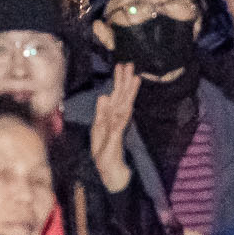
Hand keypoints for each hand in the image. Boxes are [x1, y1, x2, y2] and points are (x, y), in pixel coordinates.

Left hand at [90, 63, 138, 191]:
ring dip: (129, 93)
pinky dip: (123, 115)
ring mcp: (117, 128)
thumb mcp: (98, 128)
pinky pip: (120, 124)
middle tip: (130, 64)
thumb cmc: (104, 149)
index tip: (121, 65)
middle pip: (122, 96)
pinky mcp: (116, 139)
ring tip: (135, 78)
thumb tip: (103, 95)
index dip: (118, 80)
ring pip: (124, 106)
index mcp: (111, 115)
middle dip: (125, 81)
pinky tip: (128, 106)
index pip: (116, 94)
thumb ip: (101, 112)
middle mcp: (116, 119)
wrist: (110, 170)